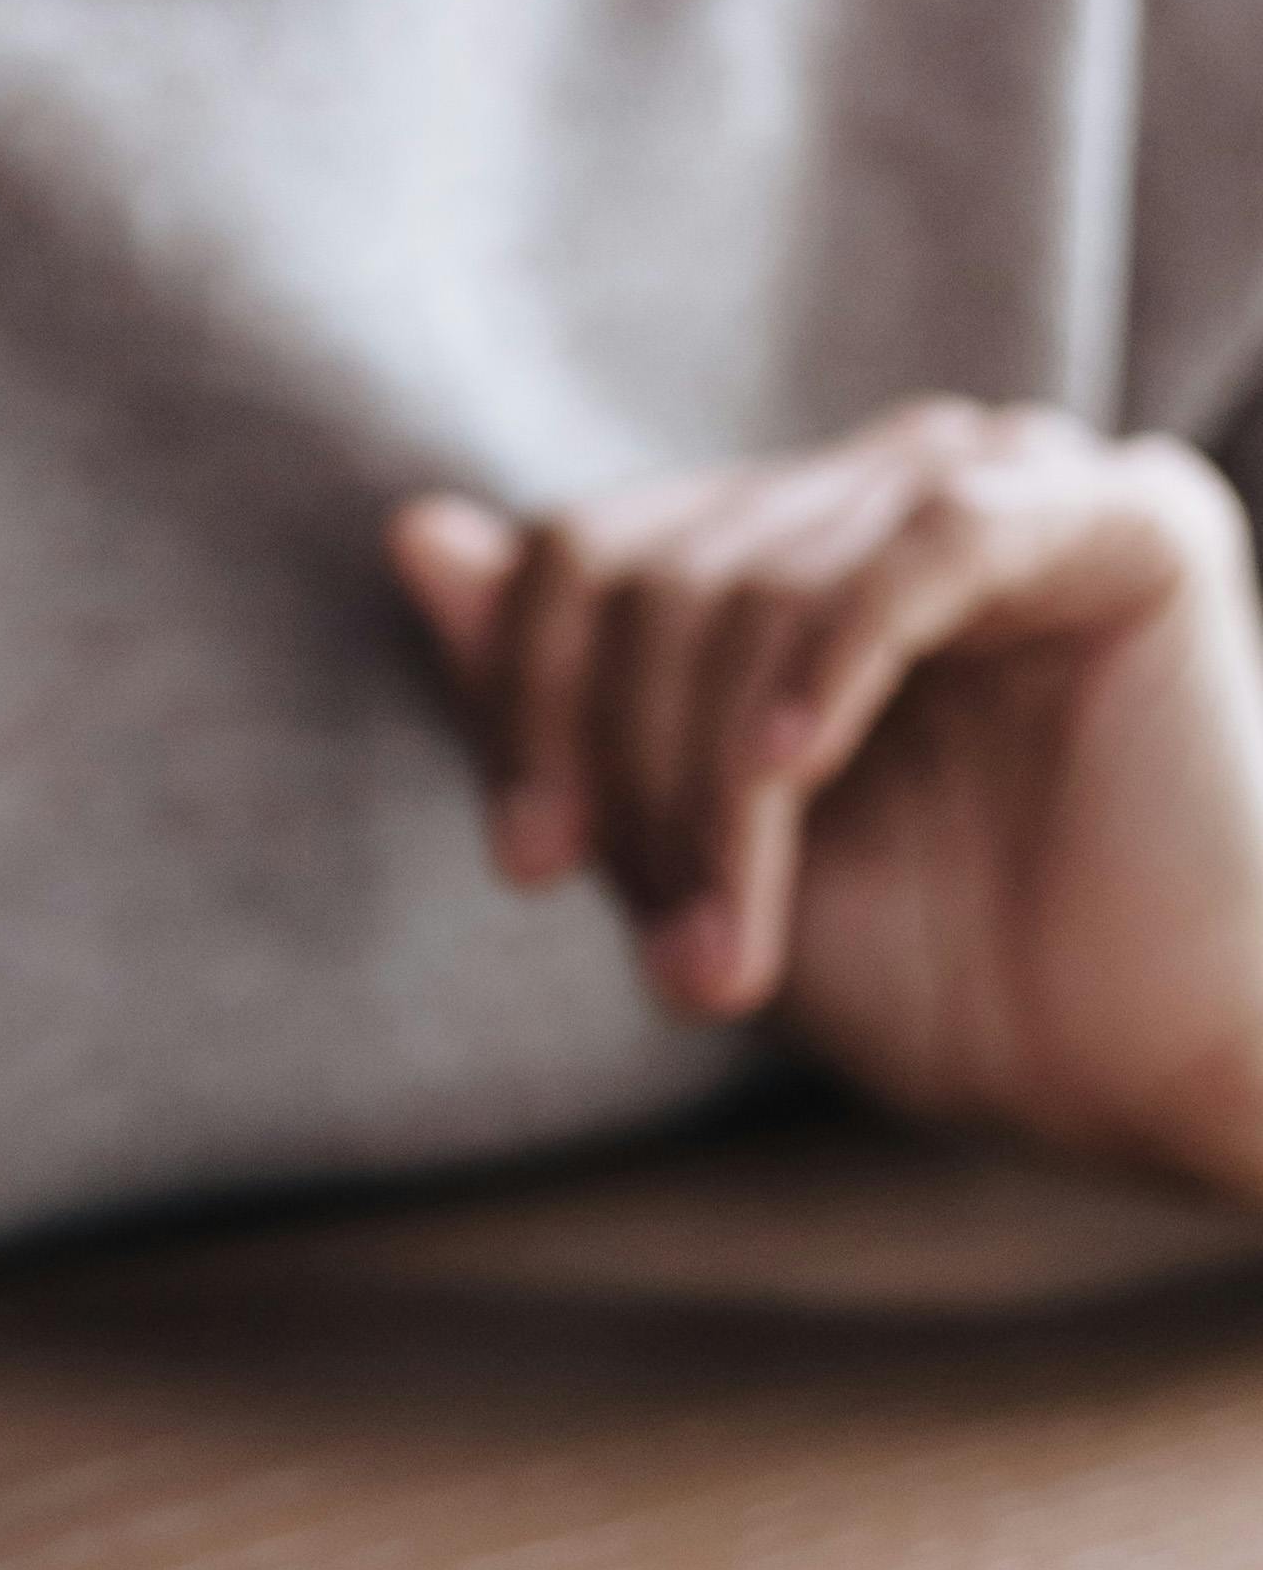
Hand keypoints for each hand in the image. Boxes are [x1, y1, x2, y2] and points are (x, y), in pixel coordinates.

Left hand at [388, 399, 1262, 1194]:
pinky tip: (794, 777)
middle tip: (675, 958)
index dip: (527, 698)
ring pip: (762, 573)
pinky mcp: (1127, 520)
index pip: (591, 549)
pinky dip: (829, 666)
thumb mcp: (694, 844)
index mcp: (806, 545)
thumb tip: (413, 529)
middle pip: (656, 566)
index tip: (528, 862)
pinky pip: (919, 545)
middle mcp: (902, 487)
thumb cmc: (951, 981)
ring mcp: (1019, 483)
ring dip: (714, 785)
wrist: (1157, 1085)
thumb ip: (566, 697)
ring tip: (735, 956)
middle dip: (630, 774)